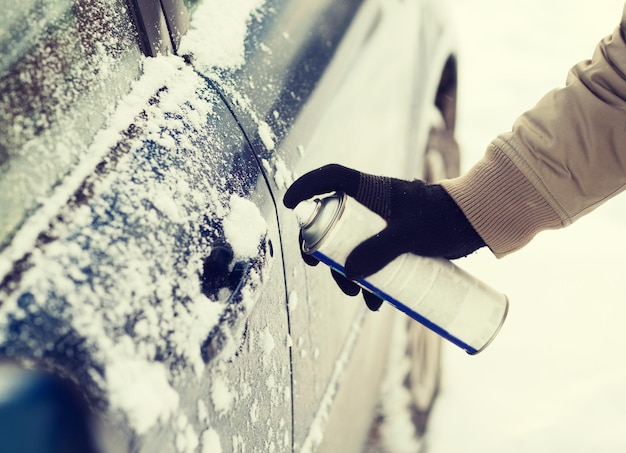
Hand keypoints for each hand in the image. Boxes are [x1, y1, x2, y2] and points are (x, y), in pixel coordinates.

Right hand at [283, 164, 485, 308]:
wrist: (476, 223)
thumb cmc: (444, 218)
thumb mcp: (410, 233)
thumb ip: (379, 251)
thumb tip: (349, 275)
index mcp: (371, 190)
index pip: (331, 178)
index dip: (307, 187)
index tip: (289, 203)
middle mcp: (373, 205)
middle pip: (335, 223)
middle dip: (326, 249)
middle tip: (322, 269)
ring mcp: (384, 224)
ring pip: (354, 246)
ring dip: (350, 273)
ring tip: (360, 298)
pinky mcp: (396, 240)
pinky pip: (374, 259)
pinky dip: (371, 279)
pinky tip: (378, 301)